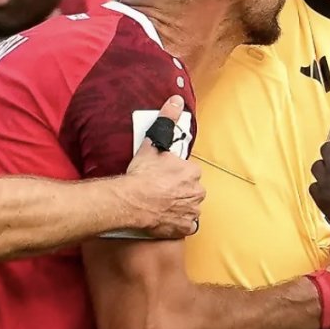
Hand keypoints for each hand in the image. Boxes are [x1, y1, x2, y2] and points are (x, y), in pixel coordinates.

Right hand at [123, 96, 205, 238]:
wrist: (132, 201)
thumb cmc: (142, 174)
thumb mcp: (153, 143)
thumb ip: (167, 120)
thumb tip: (176, 100)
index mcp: (193, 172)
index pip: (188, 172)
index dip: (175, 174)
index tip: (163, 176)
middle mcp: (197, 192)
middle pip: (191, 189)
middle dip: (179, 190)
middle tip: (160, 191)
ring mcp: (192, 211)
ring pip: (190, 207)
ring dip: (179, 206)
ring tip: (162, 205)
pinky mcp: (184, 227)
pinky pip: (186, 225)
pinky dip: (178, 223)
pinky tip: (166, 218)